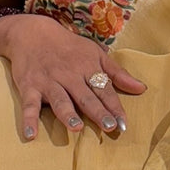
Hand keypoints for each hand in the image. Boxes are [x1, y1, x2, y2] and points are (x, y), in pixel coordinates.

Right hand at [0, 13, 146, 141]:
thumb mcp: (95, 54)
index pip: (103, 89)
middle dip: (97, 111)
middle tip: (109, 127)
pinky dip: (28, 119)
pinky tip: (31, 135)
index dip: (114, 106)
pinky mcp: (29, 87)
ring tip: (77, 128)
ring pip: (59, 99)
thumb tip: (141, 89)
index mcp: (87, 67)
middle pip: (85, 96)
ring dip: (67, 113)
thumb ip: (117, 73)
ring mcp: (48, 81)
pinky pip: (29, 105)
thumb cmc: (69, 47)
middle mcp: (68, 75)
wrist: (32, 33)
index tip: (123, 124)